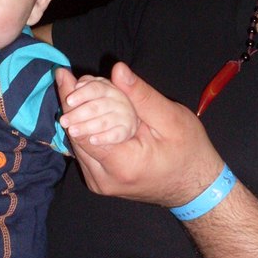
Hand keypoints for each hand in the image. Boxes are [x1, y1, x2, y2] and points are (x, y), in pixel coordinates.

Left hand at [57, 63, 222, 206]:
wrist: (194, 187)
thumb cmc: (188, 152)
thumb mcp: (171, 118)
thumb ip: (141, 96)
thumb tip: (117, 70)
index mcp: (122, 164)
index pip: (82, 130)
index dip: (70, 100)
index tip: (63, 75)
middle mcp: (103, 179)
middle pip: (74, 135)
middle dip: (72, 104)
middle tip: (71, 77)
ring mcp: (98, 183)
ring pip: (76, 143)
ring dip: (77, 116)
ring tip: (80, 89)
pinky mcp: (98, 180)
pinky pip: (84, 150)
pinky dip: (85, 128)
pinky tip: (90, 110)